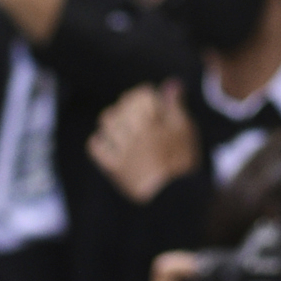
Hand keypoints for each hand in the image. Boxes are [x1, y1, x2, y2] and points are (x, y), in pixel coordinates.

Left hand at [88, 82, 201, 205]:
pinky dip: (98, 142)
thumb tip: (169, 84)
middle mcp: (135, 133)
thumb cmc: (181, 161)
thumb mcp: (184, 130)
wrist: (172, 196)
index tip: (150, 102)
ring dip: (112, 119)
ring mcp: (123, 150)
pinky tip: (106, 142)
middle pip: (122, 105)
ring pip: (107, 122)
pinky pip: (96, 150)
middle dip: (128, 104)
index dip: (145, 94)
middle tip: (135, 113)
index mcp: (153, 122)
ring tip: (121, 125)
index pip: (141, 95)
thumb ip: (175, 106)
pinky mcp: (114, 168)